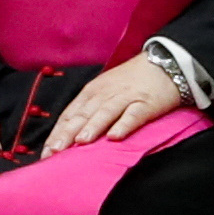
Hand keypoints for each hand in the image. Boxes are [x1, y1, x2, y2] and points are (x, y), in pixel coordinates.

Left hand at [41, 56, 188, 153]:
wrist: (167, 62)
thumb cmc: (134, 80)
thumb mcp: (107, 89)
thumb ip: (91, 109)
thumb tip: (71, 134)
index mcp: (93, 91)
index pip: (70, 113)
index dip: (58, 132)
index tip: (46, 152)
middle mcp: (106, 93)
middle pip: (83, 114)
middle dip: (68, 133)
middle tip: (55, 151)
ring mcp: (126, 97)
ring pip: (105, 112)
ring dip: (92, 127)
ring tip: (81, 142)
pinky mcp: (147, 103)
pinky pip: (134, 115)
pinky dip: (124, 125)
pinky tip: (115, 137)